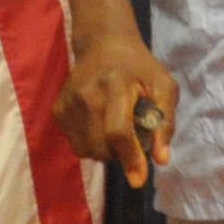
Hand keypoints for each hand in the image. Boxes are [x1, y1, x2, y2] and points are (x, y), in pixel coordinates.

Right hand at [57, 32, 176, 188]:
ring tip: (115, 128)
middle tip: (132, 137)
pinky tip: (100, 123)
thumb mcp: (164, 86)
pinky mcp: (58, 110)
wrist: (104, 45)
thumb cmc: (139, 68)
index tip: (139, 179)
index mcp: (115, 85)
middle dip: (120, 154)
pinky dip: (92, 143)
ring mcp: (68, 103)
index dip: (130, 158)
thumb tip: (161, 160)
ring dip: (105, 150)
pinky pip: (76, 145)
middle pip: (101, 147)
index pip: (118, 131)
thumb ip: (165, 122)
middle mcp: (86, 94)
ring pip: (87, 151)